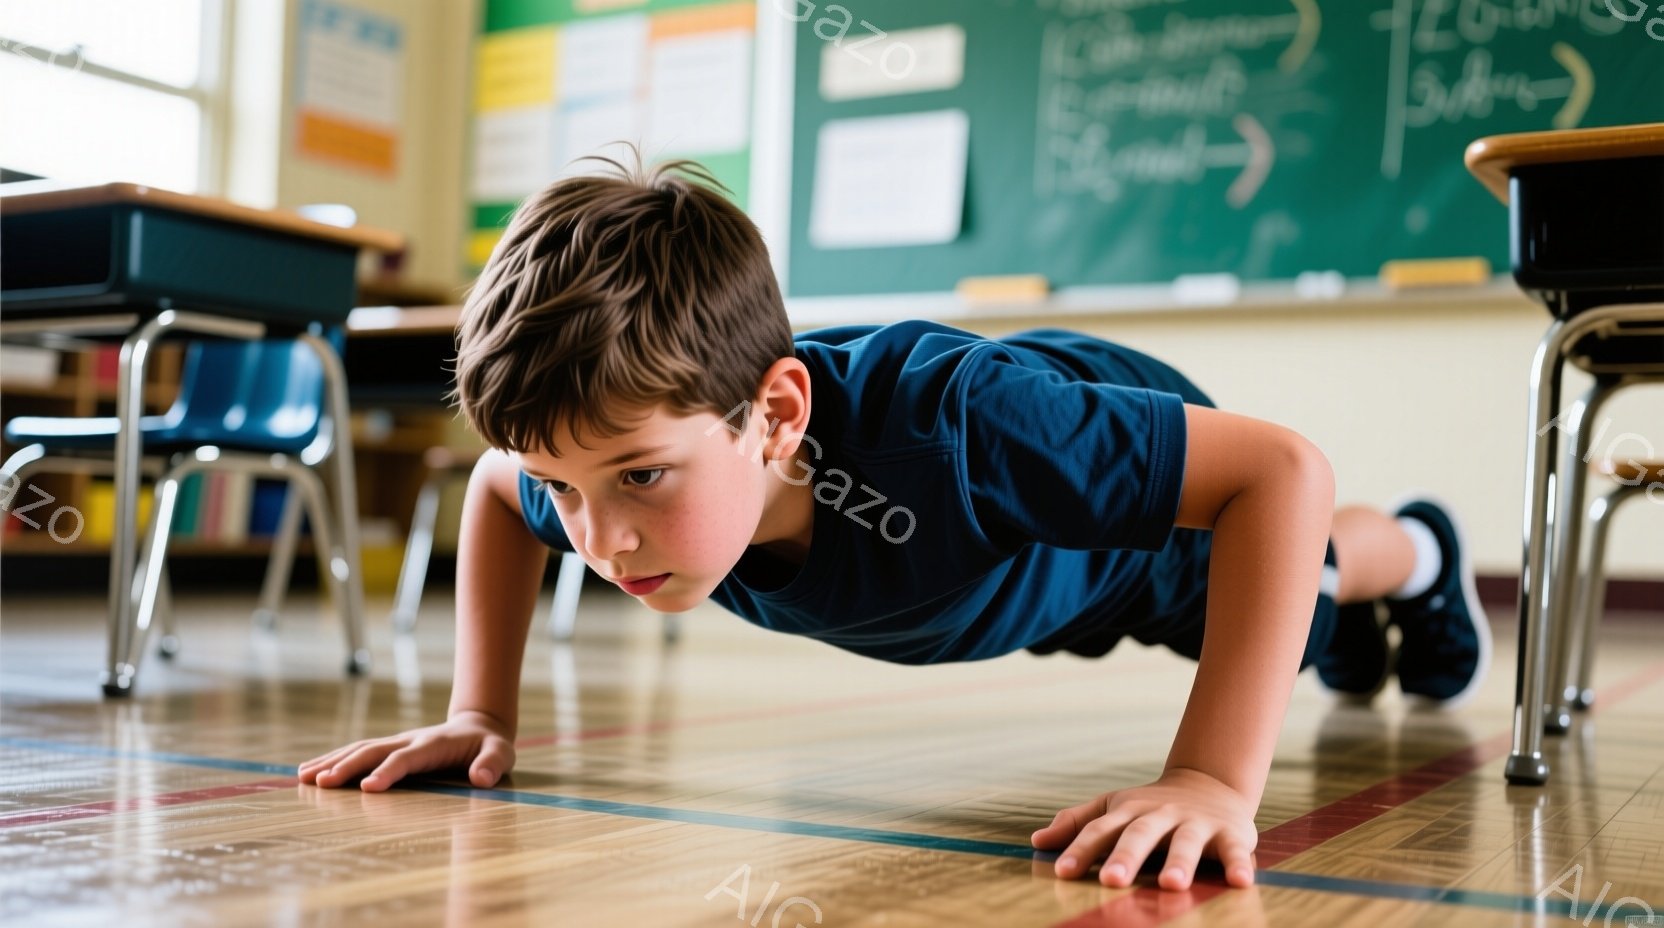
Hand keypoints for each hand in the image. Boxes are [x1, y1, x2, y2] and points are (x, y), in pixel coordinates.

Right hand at [297, 710, 515, 791]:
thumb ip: (492, 764)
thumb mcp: (501, 753)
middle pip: (373, 751)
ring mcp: (396, 742)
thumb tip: (481, 778)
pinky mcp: (388, 747)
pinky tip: (309, 772)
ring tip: (303, 778)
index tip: (368, 788)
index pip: (407, 758)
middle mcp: (409, 740)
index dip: (388, 771)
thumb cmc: (490, 746)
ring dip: (331, 762)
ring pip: (358, 749)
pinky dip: (332, 760)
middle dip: (347, 766)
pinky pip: (356, 752)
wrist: (479, 727)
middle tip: (321, 784)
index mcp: (434, 744)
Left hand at [1031, 767, 1257, 890]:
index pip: (1100, 831)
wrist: (1210, 784)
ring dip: (1179, 862)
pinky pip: (1234, 850)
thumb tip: (1037, 842)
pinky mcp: (1230, 833)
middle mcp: (1160, 815)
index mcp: (1129, 812)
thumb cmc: (1150, 808)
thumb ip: (1077, 824)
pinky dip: (1238, 864)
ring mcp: (1195, 823)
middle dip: (1125, 857)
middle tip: (1111, 880)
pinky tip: (1240, 882)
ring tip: (1171, 885)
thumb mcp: (1113, 808)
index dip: (1080, 850)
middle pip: (1140, 835)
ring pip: (1186, 842)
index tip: (1062, 873)